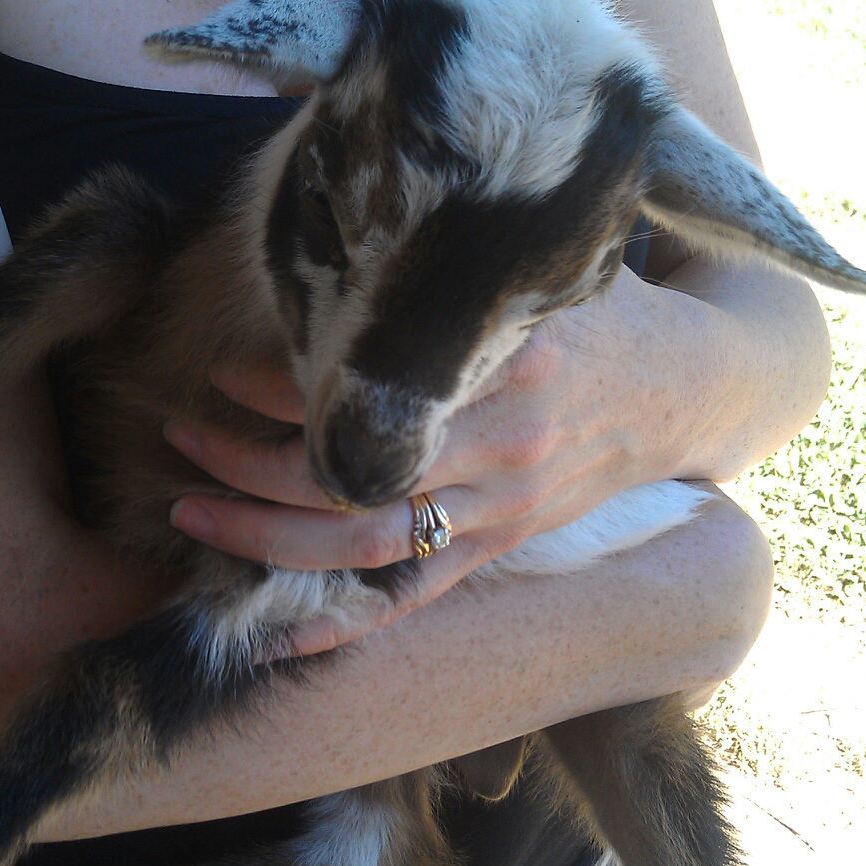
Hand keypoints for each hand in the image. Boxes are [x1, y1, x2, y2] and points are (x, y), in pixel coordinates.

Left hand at [164, 268, 708, 655]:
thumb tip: (346, 228)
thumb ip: (458, 259)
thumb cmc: (598, 310)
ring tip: (190, 512)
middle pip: (352, 474)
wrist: (687, 386)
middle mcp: (506, 441)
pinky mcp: (503, 548)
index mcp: (512, 356)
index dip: (281, 388)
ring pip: (366, 543)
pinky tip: (269, 636)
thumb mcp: (543, 262)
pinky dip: (339, 623)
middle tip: (178, 438)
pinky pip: (413, 600)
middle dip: (247, 466)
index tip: (221, 370)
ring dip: (264, 539)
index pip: (371, 387)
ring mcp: (504, 508)